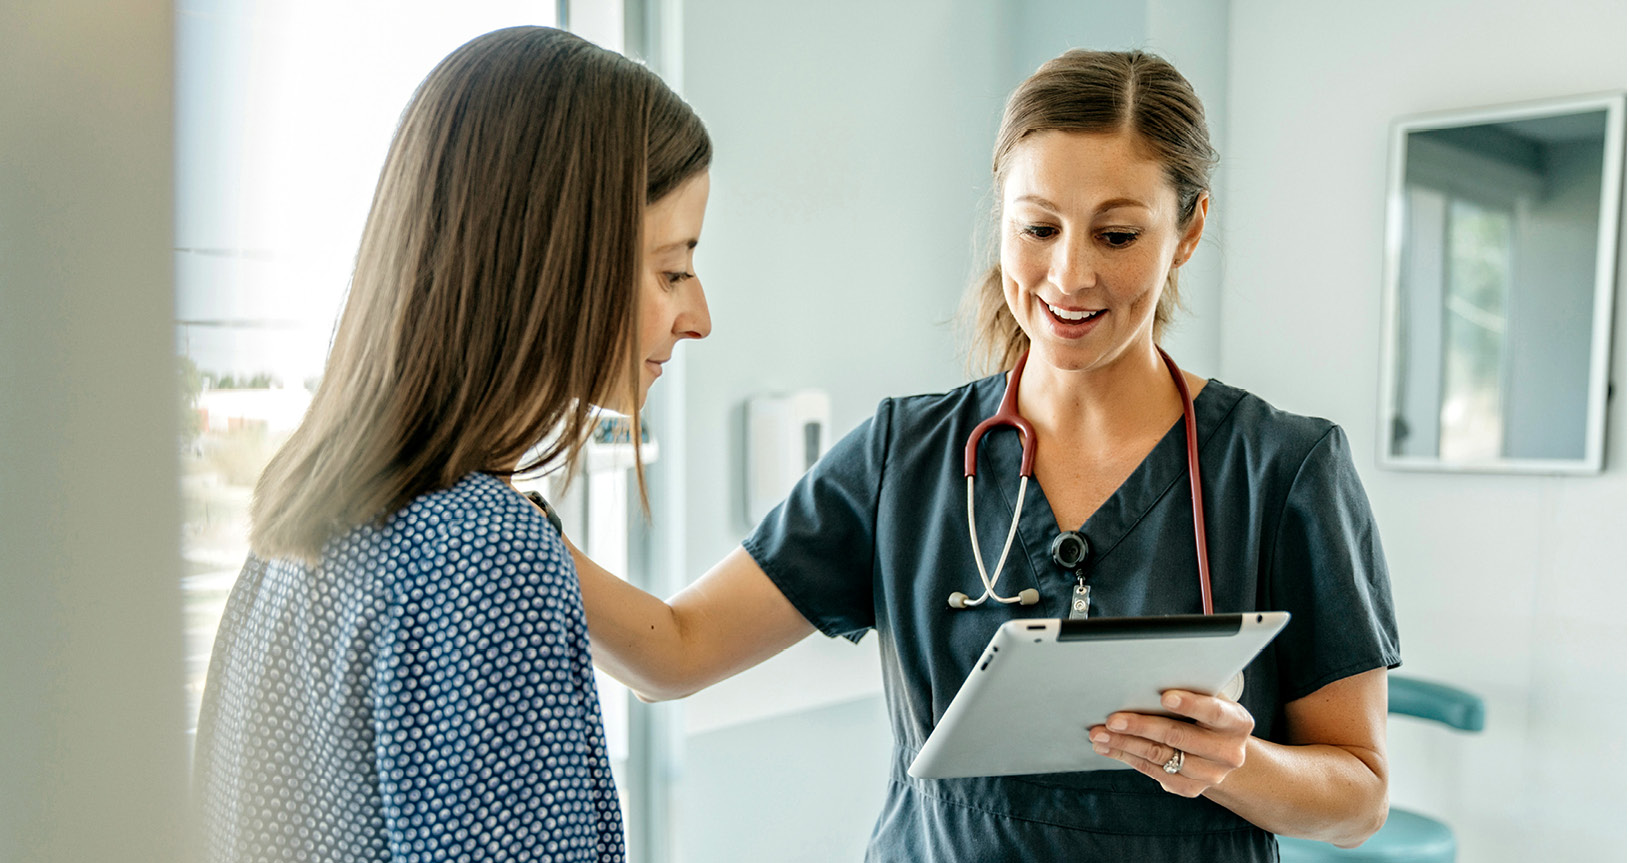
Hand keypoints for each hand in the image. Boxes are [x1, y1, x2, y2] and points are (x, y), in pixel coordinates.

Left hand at [1088, 689, 1253, 796]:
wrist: (1222, 753)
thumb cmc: (1208, 716)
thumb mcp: (1210, 699)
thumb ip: (1192, 688)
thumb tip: (1148, 673)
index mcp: (1237, 722)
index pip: (1214, 711)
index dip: (1190, 704)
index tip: (1164, 696)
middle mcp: (1227, 752)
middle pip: (1179, 736)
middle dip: (1141, 726)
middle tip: (1113, 719)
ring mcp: (1210, 774)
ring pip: (1160, 756)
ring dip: (1125, 744)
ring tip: (1100, 734)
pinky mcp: (1190, 788)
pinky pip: (1153, 771)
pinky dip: (1127, 757)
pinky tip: (1109, 747)